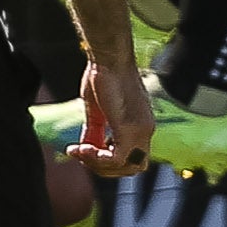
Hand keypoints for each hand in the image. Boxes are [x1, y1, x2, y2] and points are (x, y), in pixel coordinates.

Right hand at [65, 55, 156, 176]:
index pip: (131, 159)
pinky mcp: (130, 128)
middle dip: (103, 168)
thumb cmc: (102, 75)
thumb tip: (86, 148)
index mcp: (141, 125)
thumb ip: (95, 132)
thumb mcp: (97, 110)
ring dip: (99, 165)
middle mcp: (146, 130)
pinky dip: (98, 159)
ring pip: (125, 168)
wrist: (108, 57)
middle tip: (80, 153)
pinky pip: (116, 159)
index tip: (83, 149)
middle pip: (131, 169)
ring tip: (80, 150)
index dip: (107, 162)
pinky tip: (82, 148)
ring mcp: (141, 130)